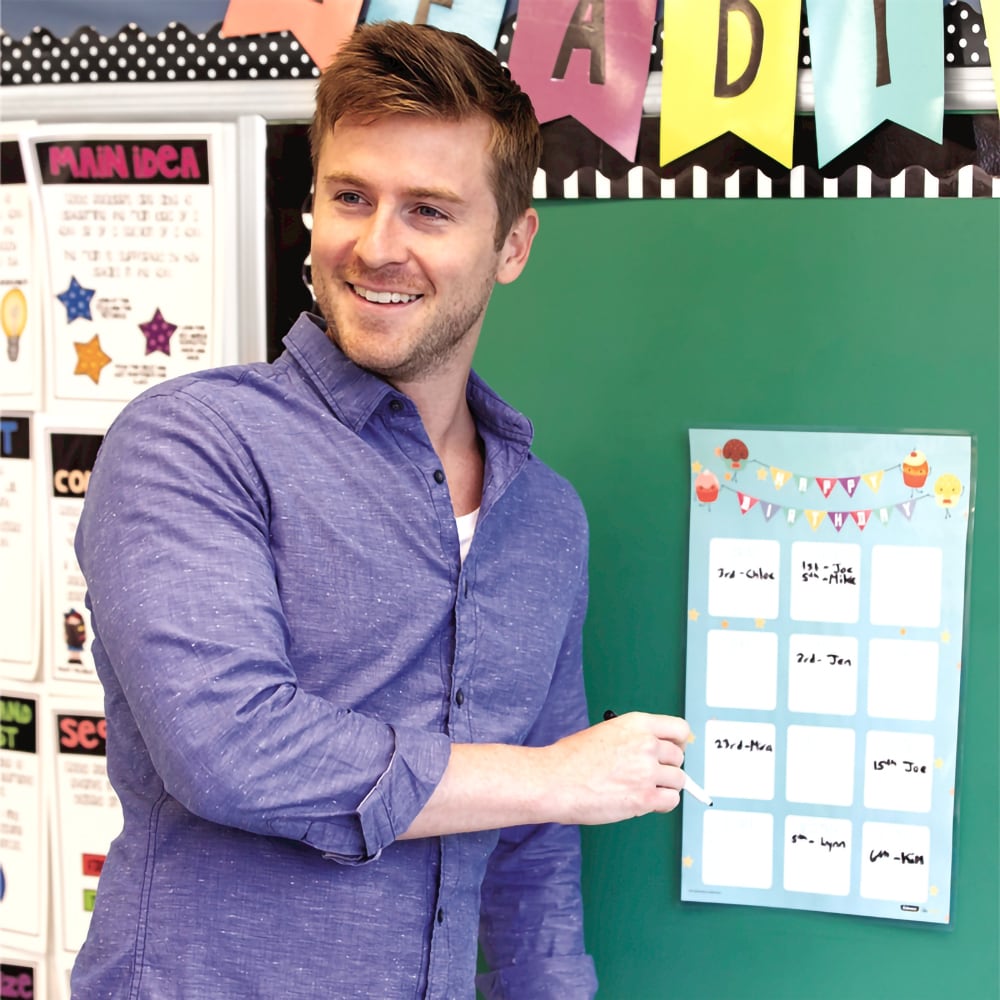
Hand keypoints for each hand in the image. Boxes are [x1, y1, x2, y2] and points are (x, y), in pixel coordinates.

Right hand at [545, 712, 690, 825]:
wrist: (553, 780)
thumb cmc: (570, 759)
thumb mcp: (605, 734)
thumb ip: (632, 740)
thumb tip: (653, 753)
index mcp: (637, 724)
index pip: (680, 729)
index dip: (679, 742)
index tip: (674, 750)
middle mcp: (646, 744)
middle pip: (679, 757)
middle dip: (667, 767)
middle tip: (651, 775)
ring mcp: (647, 771)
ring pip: (678, 780)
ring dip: (665, 787)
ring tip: (643, 790)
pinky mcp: (645, 798)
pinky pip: (671, 801)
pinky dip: (662, 804)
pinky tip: (645, 803)